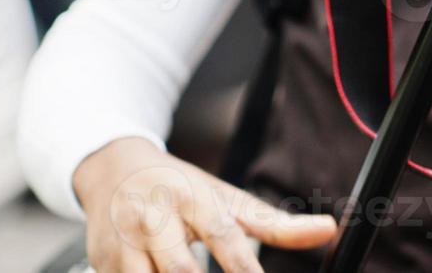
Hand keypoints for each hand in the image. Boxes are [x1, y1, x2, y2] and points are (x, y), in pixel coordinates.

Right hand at [74, 136, 336, 272]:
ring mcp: (122, 244)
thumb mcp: (226, 198)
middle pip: (181, 270)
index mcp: (192, 198)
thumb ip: (277, 224)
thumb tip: (330, 230)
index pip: (224, 237)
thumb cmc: (181, 187)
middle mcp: (154, 219)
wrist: (113, 168)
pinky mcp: (101, 264)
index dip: (243, 268)